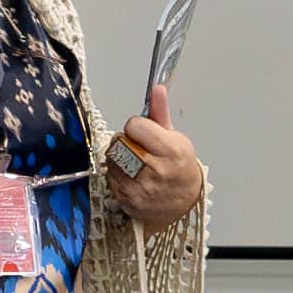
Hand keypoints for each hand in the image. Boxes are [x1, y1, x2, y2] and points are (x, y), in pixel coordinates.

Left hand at [108, 85, 201, 227]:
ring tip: (135, 164)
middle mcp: (156, 170)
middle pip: (119, 142)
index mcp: (171, 151)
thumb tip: (157, 90)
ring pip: (111, 160)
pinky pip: (109, 177)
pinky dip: (117, 176)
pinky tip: (132, 177)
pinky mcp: (127, 199)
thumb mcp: (177, 138)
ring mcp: (140, 187)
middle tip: (138, 148)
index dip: (137, 126)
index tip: (145, 132)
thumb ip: (160, 113)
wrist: (183, 203)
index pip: (135, 125)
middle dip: (125, 142)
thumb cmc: (180, 169)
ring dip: (119, 159)